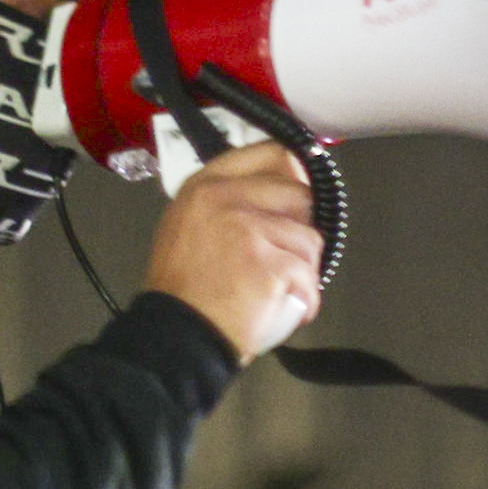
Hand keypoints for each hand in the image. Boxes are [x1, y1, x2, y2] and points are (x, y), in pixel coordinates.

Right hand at [143, 142, 323, 361]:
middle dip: (300, 229)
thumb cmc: (184, 290)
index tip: (298, 199)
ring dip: (304, 269)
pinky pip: (310, 275)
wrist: (177, 335)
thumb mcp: (189, 226)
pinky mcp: (268, 261)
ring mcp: (247, 227)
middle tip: (284, 258)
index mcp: (205, 185)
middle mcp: (224, 197)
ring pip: (310, 238)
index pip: (270, 153)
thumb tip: (278, 192)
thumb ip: (226, 203)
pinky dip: (307, 298)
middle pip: (299, 194)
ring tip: (279, 288)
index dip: (294, 174)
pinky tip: (288, 307)